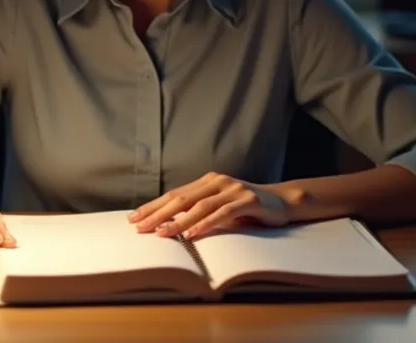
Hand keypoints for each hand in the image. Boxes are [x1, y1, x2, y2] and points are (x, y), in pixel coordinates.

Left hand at [127, 172, 289, 239]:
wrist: (282, 202)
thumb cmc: (246, 208)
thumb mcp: (220, 206)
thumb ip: (199, 210)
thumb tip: (166, 224)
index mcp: (207, 181)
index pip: (174, 194)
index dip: (153, 206)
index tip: (133, 218)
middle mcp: (218, 181)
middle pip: (181, 198)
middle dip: (157, 214)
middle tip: (139, 227)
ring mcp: (233, 189)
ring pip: (200, 206)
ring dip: (178, 221)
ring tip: (161, 234)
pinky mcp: (248, 201)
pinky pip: (223, 213)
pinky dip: (206, 224)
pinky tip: (192, 234)